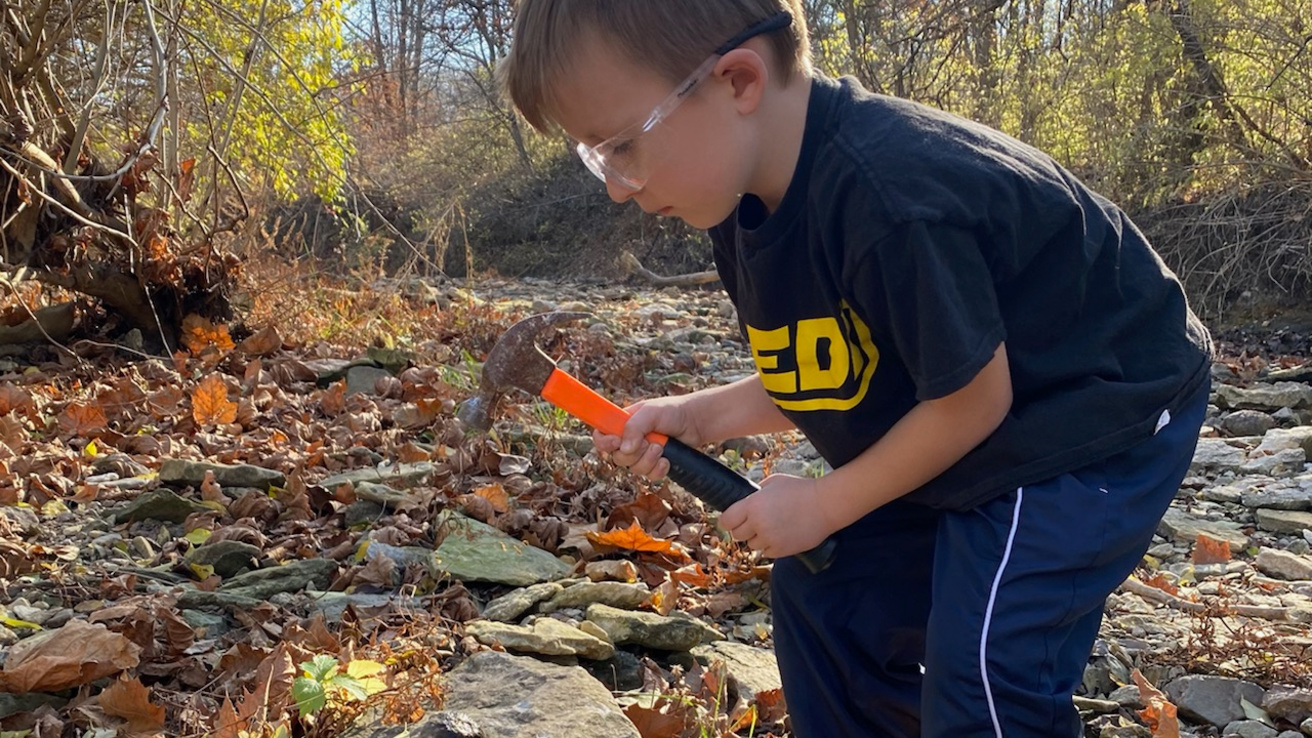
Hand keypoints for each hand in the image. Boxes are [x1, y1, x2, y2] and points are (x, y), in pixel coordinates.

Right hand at [592, 397, 702, 479]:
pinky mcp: (655, 465)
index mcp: (622, 425)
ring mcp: (642, 455)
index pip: (601, 436)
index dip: (604, 442)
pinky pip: (649, 476)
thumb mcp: (651, 412)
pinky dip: (659, 469)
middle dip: (635, 453)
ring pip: (634, 469)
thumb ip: (635, 427)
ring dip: (649, 460)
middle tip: (651, 441)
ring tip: (662, 447)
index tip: (616, 442)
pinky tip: (667, 460)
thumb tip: (623, 448)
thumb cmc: (672, 411)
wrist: (695, 422)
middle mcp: (629, 441)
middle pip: (618, 458)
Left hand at [719, 474, 834, 558]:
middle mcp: (758, 524)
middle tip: (755, 522)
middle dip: (744, 529)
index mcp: (753, 505)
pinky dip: (771, 546)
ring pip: (752, 545)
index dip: (728, 520)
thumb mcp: (774, 482)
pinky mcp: (782, 550)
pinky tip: (782, 535)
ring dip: (758, 538)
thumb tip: (745, 499)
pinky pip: (767, 553)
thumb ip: (756, 492)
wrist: (826, 505)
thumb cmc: (801, 490)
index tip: (732, 520)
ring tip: (774, 527)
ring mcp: (770, 539)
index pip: (726, 520)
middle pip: (737, 535)